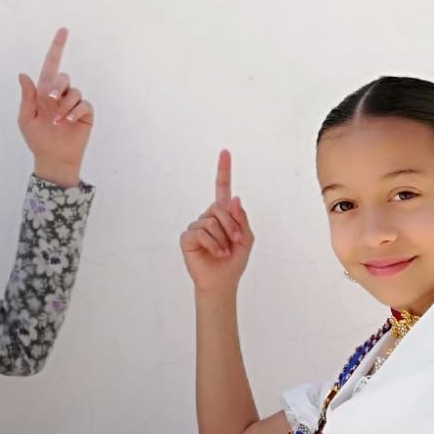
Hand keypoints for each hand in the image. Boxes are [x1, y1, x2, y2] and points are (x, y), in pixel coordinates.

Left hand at [17, 28, 92, 187]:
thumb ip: (27, 96)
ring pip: (74, 91)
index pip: (51, 65)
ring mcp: (73, 103)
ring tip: (58, 122)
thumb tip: (23, 74)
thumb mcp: (26, 118)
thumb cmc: (37, 138)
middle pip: (63, 76)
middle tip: (50, 100)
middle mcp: (60, 94)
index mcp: (44, 92)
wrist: (53, 158)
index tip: (63, 30)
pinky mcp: (85, 113)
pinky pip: (84, 104)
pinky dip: (76, 111)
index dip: (57, 47)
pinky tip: (69, 121)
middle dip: (57, 85)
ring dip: (65, 105)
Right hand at [180, 150, 253, 294]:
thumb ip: (241, 218)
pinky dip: (213, 244)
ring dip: (224, 238)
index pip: (222, 188)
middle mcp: (208, 216)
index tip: (225, 152)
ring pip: (212, 221)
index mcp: (223, 214)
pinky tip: (217, 253)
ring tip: (225, 252)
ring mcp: (196, 226)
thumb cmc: (234, 261)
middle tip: (237, 242)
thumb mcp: (246, 238)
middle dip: (232, 225)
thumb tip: (233, 198)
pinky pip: (201, 232)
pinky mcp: (187, 237)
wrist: (222, 282)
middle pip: (220, 208)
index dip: (223, 170)